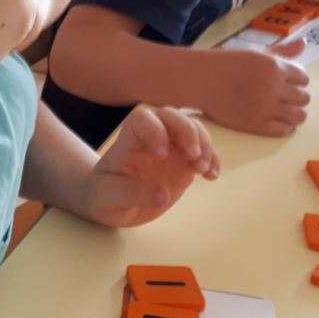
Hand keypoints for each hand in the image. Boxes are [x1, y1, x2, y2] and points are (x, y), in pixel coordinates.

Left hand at [83, 107, 219, 227]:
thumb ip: (132, 194)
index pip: (142, 119)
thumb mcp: (109, 197)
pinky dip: (212, 159)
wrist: (115, 202)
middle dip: (187, 131)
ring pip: (192, 128)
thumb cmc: (106, 194)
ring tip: (203, 169)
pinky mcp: (184, 161)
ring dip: (204, 144)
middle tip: (194, 156)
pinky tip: (212, 177)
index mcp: (129, 140)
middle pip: (172, 115)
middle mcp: (152, 137)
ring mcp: (171, 147)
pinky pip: (203, 151)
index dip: (155, 130)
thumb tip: (162, 196)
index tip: (161, 155)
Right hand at [196, 40, 310, 136]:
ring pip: (298, 117)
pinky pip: (282, 130)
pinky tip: (276, 121)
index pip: (304, 78)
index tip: (288, 84)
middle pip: (304, 98)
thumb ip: (281, 51)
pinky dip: (284, 127)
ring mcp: (265, 108)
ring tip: (284, 112)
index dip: (298, 82)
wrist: (200, 80)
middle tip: (286, 98)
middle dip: (297, 98)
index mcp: (274, 67)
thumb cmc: (226, 63)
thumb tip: (304, 43)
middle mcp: (273, 88)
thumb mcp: (256, 53)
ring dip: (295, 114)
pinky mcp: (255, 125)